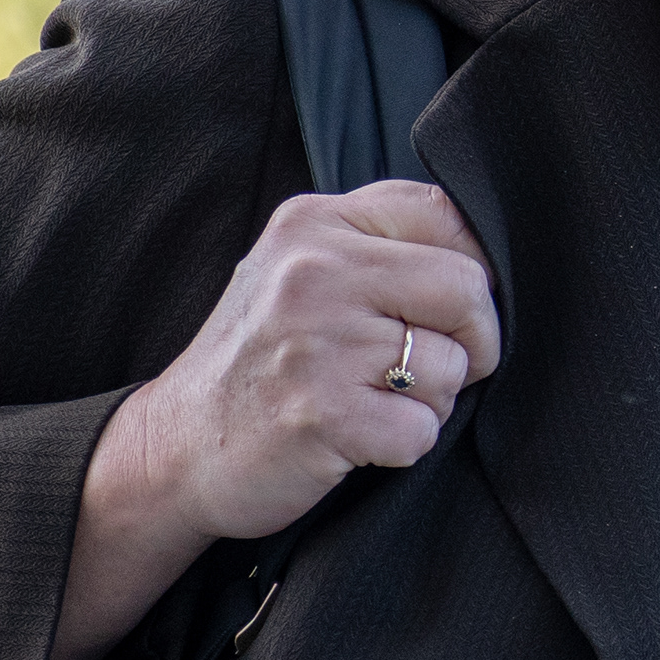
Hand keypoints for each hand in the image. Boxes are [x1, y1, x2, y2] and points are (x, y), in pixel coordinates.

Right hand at [51, 181, 500, 659]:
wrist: (173, 447)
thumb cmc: (257, 361)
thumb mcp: (296, 271)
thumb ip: (374, 247)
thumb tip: (486, 258)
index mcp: (313, 225)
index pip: (441, 212)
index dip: (472, 268)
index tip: (449, 309)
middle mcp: (312, 273)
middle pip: (466, 288)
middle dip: (474, 340)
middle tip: (429, 367)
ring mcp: (314, 344)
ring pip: (452, 367)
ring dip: (431, 400)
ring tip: (372, 401)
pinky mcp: (321, 415)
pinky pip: (422, 429)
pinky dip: (404, 446)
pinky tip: (358, 439)